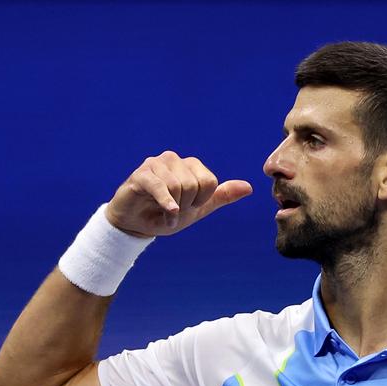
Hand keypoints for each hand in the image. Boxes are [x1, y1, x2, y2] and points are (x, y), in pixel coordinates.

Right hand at [105, 150, 252, 237]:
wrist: (138, 226)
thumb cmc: (168, 214)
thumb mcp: (199, 208)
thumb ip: (222, 196)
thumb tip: (249, 187)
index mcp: (191, 165)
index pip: (210, 182)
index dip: (200, 201)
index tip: (188, 207)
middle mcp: (174, 160)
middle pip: (194, 185)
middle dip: (186, 205)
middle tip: (174, 210)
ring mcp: (156, 164)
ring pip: (178, 187)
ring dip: (174, 208)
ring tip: (166, 213)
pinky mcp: (141, 174)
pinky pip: (160, 187)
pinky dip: (167, 205)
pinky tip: (168, 216)